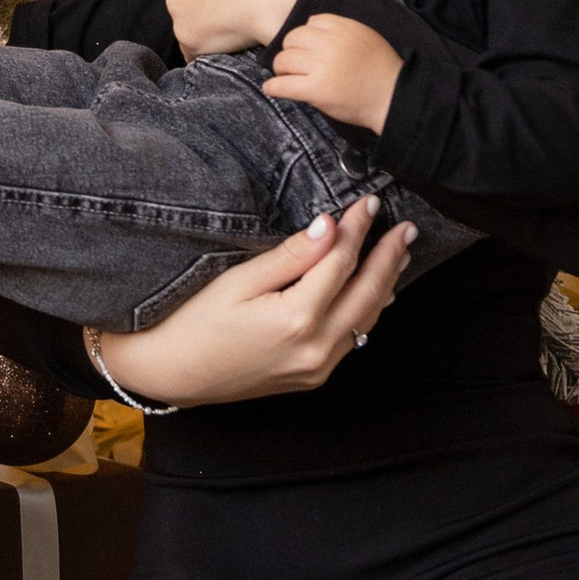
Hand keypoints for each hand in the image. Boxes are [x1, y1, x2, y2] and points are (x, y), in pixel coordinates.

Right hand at [91, 203, 411, 403]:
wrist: (172, 374)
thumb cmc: (194, 321)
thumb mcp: (238, 281)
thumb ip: (291, 256)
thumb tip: (330, 226)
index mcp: (296, 319)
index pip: (340, 262)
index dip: (357, 228)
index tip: (369, 202)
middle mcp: (316, 348)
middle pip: (367, 293)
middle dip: (388, 256)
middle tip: (406, 227)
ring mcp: (317, 367)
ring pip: (367, 319)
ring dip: (386, 283)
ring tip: (400, 253)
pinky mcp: (313, 377)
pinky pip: (353, 338)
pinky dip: (368, 310)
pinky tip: (376, 292)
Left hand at [263, 12, 402, 131]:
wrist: (392, 98)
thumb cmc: (381, 70)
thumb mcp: (366, 37)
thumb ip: (341, 30)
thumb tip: (311, 25)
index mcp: (343, 28)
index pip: (311, 22)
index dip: (307, 36)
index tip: (308, 48)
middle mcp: (329, 44)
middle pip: (292, 38)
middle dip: (290, 50)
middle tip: (294, 63)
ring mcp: (321, 66)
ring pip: (284, 60)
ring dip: (282, 69)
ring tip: (286, 76)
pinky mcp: (315, 89)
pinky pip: (283, 85)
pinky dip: (274, 87)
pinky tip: (271, 89)